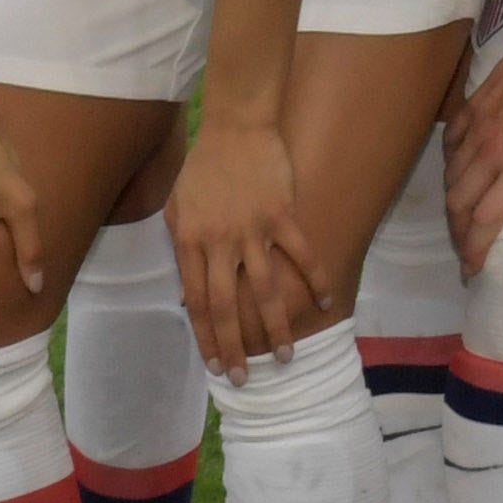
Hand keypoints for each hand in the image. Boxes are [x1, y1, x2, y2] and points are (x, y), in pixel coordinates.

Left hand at [165, 112, 323, 369]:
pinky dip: (315, 279)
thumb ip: (182, 249)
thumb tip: (185, 294)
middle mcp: (220, 241)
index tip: (216, 364)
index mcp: (190, 241)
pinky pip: (301, 253)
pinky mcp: (282, 213)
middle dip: (236, 346)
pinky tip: (326, 302)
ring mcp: (253, 228)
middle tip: (245, 377)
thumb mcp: (177, 207)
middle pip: (227, 305)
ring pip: (264, 289)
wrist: (235, 125)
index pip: (196, 301)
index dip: (206, 337)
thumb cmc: (203, 168)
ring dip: (275, 325)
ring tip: (286, 355)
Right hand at [446, 33, 502, 265]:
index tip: (473, 269)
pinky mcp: (472, 110)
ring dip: (453, 202)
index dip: (476, 249)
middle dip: (458, 233)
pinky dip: (450, 164)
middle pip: (460, 205)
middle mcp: (492, 154)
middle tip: (466, 247)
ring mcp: (478, 131)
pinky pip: (450, 145)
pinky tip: (459, 171)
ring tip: (461, 217)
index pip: (487, 220)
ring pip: (451, 177)